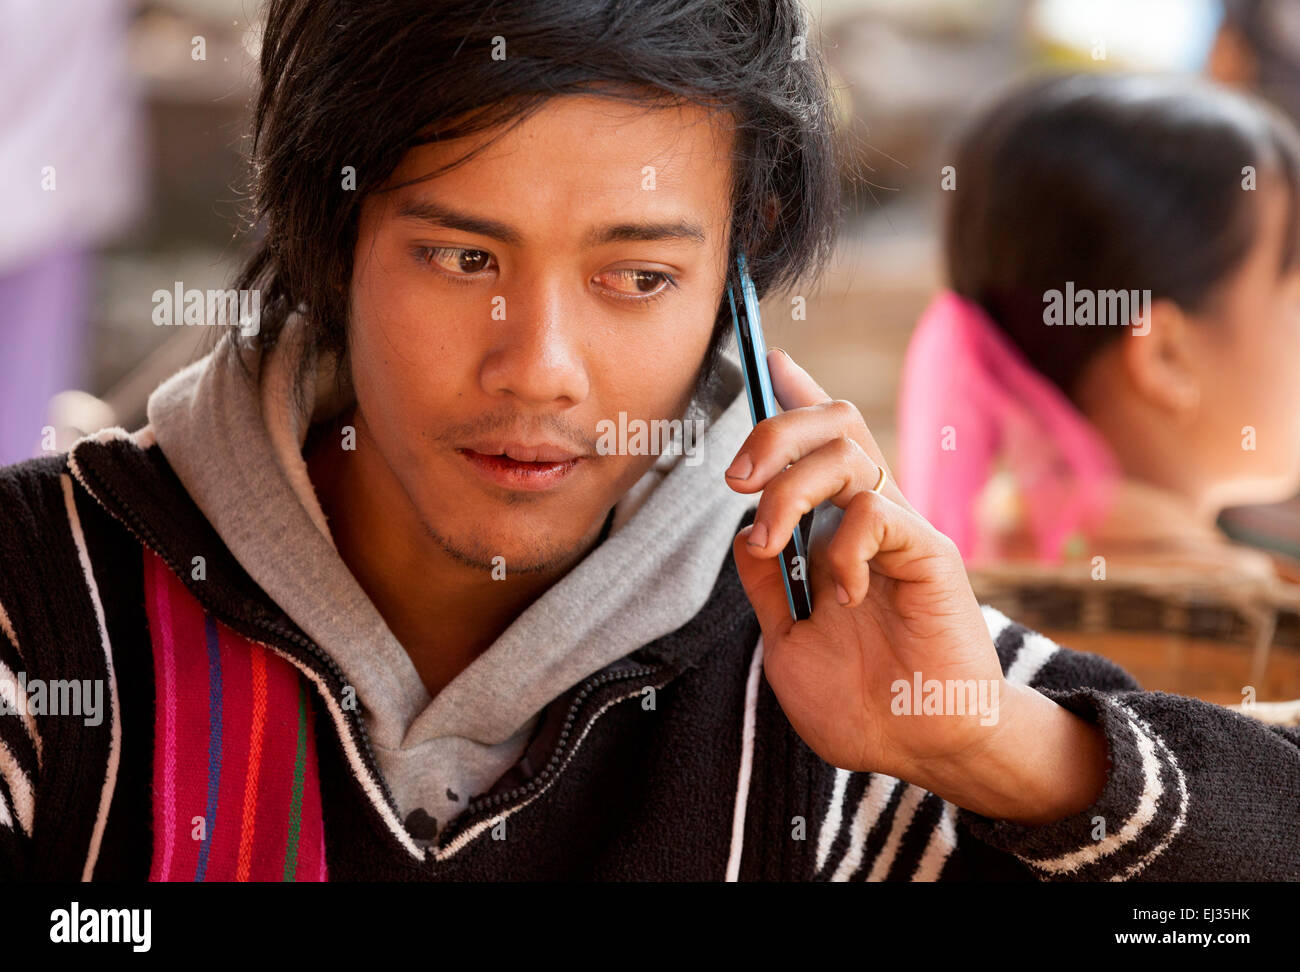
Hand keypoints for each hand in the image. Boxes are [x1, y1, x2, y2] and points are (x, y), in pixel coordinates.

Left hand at [727, 349, 1106, 822]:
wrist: (918, 748)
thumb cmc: (858, 700)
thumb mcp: (785, 638)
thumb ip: (766, 582)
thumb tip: (745, 530)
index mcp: (837, 531)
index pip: (819, 445)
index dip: (795, 398)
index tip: (769, 359)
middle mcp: (871, 518)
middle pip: (835, 422)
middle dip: (775, 429)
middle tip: (736, 477)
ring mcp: (901, 531)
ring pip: (849, 451)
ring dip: (790, 488)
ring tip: (770, 540)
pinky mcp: (928, 554)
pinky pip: (875, 512)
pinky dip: (842, 547)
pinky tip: (842, 595)